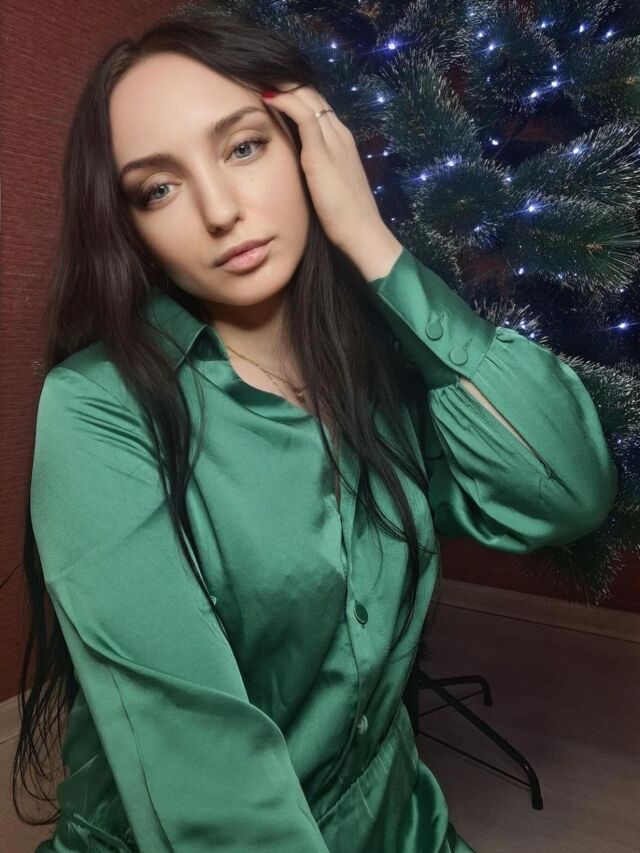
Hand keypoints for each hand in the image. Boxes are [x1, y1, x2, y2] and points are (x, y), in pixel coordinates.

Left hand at [260, 83, 389, 261]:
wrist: (361, 232)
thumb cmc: (345, 219)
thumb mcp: (330, 187)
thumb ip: (317, 172)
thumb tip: (299, 171)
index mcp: (343, 142)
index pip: (318, 106)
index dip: (295, 94)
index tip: (272, 88)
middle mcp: (340, 134)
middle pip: (313, 95)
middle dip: (287, 82)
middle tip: (260, 74)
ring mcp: (333, 140)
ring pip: (308, 97)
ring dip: (283, 84)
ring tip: (259, 76)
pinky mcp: (322, 152)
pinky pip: (303, 114)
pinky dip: (284, 100)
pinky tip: (267, 96)